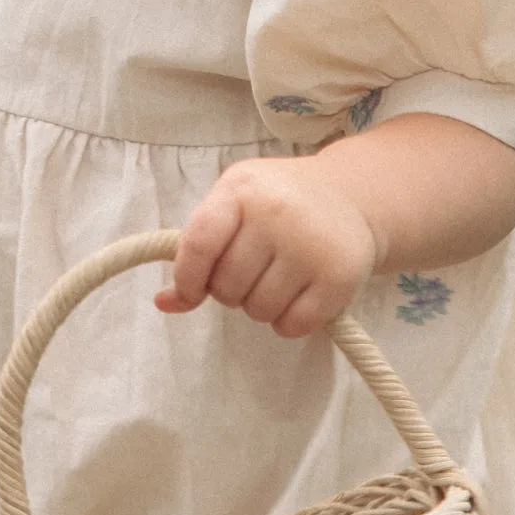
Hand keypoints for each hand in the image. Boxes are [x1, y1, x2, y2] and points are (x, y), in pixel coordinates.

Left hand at [154, 155, 378, 340]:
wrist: (350, 195)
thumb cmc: (278, 202)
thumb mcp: (234, 205)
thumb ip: (197, 248)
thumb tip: (164, 302)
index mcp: (242, 189)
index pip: (199, 244)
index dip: (187, 278)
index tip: (190, 291)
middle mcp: (276, 212)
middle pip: (227, 285)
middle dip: (231, 291)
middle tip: (251, 272)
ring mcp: (310, 245)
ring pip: (259, 310)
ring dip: (260, 307)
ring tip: (277, 279)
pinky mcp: (339, 276)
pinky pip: (293, 325)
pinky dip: (288, 323)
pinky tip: (297, 296)